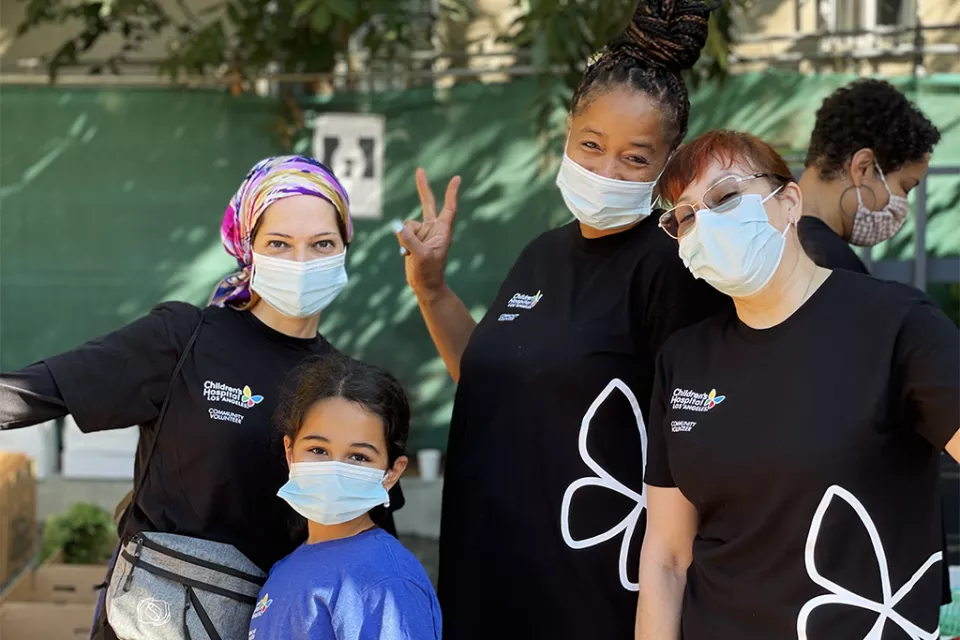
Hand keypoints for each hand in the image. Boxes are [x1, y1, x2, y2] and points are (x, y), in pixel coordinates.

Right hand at [396, 168, 460, 297]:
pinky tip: (407, 254)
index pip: (449, 208)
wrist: (424, 285)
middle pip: (428, 204)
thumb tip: (399, 225)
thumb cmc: (429, 272)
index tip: (456, 178)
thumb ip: (410, 239)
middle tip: (420, 170)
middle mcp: (433, 228)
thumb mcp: (420, 256)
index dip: (451, 193)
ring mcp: (423, 233)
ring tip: (412, 253)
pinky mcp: (413, 238)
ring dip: (406, 237)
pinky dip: (402, 242)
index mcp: (443, 231)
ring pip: (408, 224)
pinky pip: (402, 232)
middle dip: (422, 187)